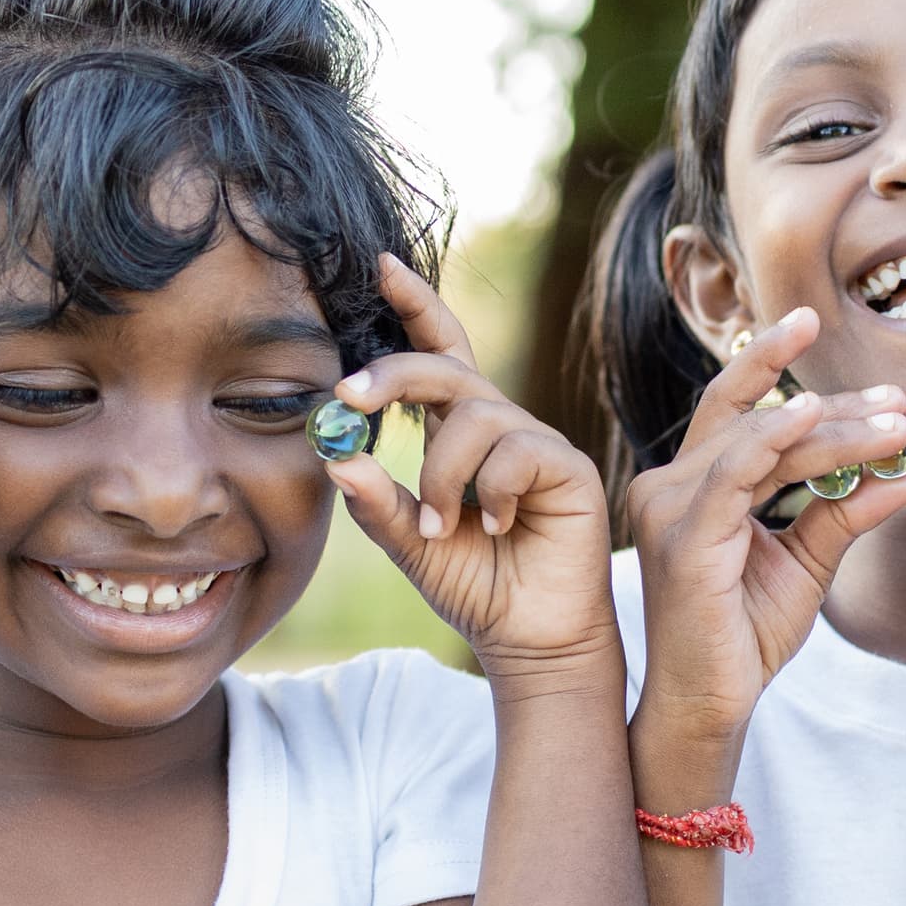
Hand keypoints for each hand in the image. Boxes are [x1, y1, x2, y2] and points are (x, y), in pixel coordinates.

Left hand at [324, 257, 623, 680]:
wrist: (529, 641)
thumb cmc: (476, 587)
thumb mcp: (412, 544)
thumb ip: (378, 503)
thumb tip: (337, 457)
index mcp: (460, 434)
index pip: (437, 353)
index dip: (415, 305)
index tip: (380, 265)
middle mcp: (500, 427)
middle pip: (447, 368)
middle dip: (392, 373)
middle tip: (348, 395)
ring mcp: (536, 443)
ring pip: (474, 417)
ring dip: (442, 475)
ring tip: (445, 529)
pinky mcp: (567, 468)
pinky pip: (515, 451)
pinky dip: (490, 492)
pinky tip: (500, 527)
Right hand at [622, 310, 905, 740]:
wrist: (710, 707)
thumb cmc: (745, 638)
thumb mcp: (808, 562)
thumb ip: (846, 510)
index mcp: (693, 484)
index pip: (736, 406)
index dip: (774, 361)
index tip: (823, 329)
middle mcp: (670, 484)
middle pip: (757, 415)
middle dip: (836, 402)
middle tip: (905, 397)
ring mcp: (670, 508)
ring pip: (759, 439)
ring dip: (834, 425)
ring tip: (898, 420)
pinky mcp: (685, 538)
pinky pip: (735, 473)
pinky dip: (775, 439)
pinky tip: (815, 417)